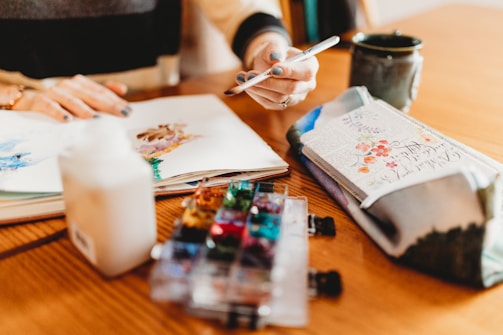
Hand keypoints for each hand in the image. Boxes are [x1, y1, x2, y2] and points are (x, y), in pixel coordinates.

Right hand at [15, 74, 130, 121]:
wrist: (31, 102)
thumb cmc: (62, 102)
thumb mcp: (83, 96)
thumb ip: (102, 93)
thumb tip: (123, 89)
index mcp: (81, 84)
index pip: (101, 92)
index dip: (115, 101)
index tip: (128, 111)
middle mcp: (69, 86)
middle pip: (91, 96)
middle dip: (107, 105)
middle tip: (120, 114)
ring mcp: (55, 93)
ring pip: (72, 101)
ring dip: (83, 109)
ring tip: (94, 117)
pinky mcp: (41, 101)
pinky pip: (51, 107)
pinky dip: (59, 113)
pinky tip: (68, 120)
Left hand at [236, 39, 318, 109]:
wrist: (268, 64)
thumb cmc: (274, 53)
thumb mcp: (273, 46)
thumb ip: (274, 49)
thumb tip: (275, 59)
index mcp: (310, 66)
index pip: (306, 72)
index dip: (290, 72)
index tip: (273, 69)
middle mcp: (306, 84)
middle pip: (291, 89)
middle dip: (270, 82)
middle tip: (251, 75)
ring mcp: (295, 97)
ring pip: (278, 98)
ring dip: (258, 88)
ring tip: (243, 77)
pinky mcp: (283, 105)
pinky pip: (268, 103)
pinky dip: (255, 94)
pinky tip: (246, 85)